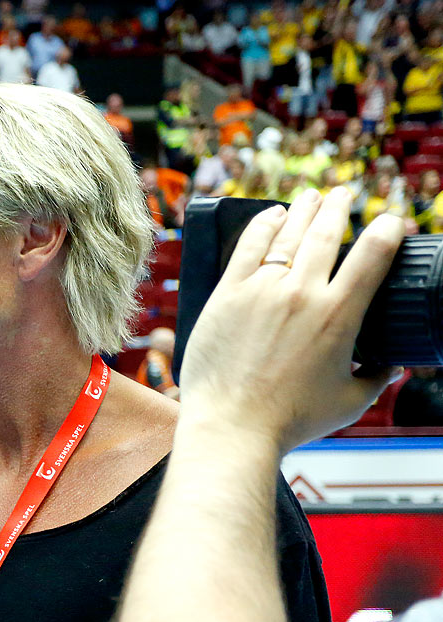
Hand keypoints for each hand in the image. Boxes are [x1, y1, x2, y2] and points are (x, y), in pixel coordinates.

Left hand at [177, 188, 403, 453]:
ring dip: (304, 210)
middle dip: (340, 206)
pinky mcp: (226, 295)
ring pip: (288, 235)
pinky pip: (247, 248)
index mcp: (340, 314)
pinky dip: (262, 225)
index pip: (374, 253)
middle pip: (327, 232)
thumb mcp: (350, 401)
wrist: (232, 427)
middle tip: (345, 194)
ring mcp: (261, 291)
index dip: (388, 228)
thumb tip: (393, 367)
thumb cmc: (291, 420)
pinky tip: (271, 215)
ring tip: (312, 197)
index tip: (391, 222)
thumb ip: (376, 378)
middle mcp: (302, 294)